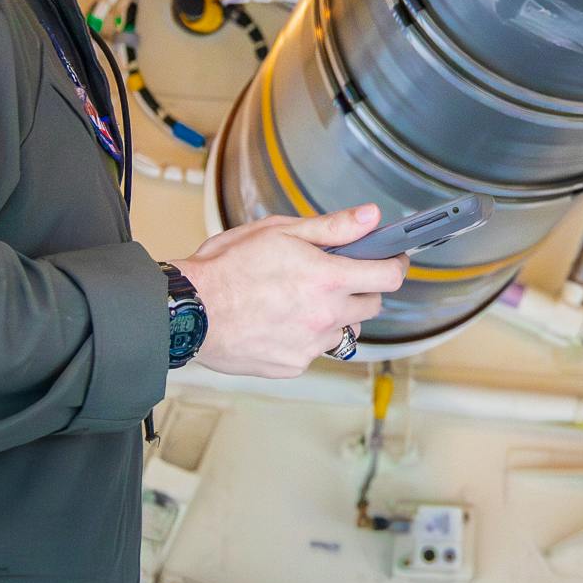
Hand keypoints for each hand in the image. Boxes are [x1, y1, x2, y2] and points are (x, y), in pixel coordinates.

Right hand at [175, 205, 407, 377]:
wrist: (188, 312)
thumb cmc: (227, 267)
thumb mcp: (280, 232)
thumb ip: (332, 228)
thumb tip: (371, 217)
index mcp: (327, 279)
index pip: (388, 277)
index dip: (394, 265)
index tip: (391, 261)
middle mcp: (325, 316)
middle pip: (371, 306)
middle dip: (362, 290)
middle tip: (336, 278)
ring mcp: (310, 345)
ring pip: (345, 331)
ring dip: (336, 317)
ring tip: (303, 301)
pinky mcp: (292, 365)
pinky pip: (315, 351)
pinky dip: (306, 337)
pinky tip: (281, 322)